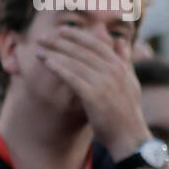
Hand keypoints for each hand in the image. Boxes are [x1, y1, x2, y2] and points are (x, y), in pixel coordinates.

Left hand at [36, 25, 151, 157]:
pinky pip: (73, 78)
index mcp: (120, 67)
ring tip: (39, 49)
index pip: (96, 44)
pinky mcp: (94, 96)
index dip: (77, 36)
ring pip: (76, 62)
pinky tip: (46, 63)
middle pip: (83, 51)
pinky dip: (59, 68)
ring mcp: (104, 83)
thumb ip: (124, 60)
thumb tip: (120, 40)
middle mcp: (113, 71)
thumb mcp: (130, 81)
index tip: (61, 30)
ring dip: (55, 53)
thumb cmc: (126, 111)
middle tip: (42, 37)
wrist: (129, 137)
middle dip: (60, 42)